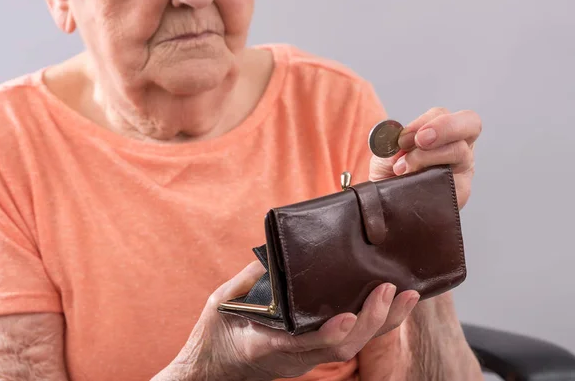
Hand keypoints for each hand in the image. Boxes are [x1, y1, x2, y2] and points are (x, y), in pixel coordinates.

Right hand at [156, 262, 419, 380]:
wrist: (213, 371)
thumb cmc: (215, 337)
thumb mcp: (222, 304)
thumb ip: (248, 279)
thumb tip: (277, 251)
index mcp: (263, 345)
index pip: (301, 344)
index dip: (328, 333)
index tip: (350, 316)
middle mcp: (291, 358)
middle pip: (340, 348)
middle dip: (371, 321)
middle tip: (390, 290)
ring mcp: (304, 360)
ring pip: (350, 348)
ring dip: (382, 323)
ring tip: (406, 296)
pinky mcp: (312, 356)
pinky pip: (348, 343)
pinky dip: (372, 324)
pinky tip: (390, 305)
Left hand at [369, 107, 481, 208]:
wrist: (386, 202)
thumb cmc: (389, 173)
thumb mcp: (386, 154)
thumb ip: (391, 142)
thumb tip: (397, 138)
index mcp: (441, 131)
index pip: (442, 114)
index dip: (423, 121)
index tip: (403, 137)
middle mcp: (458, 146)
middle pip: (471, 123)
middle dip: (444, 127)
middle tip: (420, 140)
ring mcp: (463, 168)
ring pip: (459, 150)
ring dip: (427, 157)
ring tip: (403, 169)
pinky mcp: (462, 190)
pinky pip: (455, 179)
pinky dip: (431, 178)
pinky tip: (414, 183)